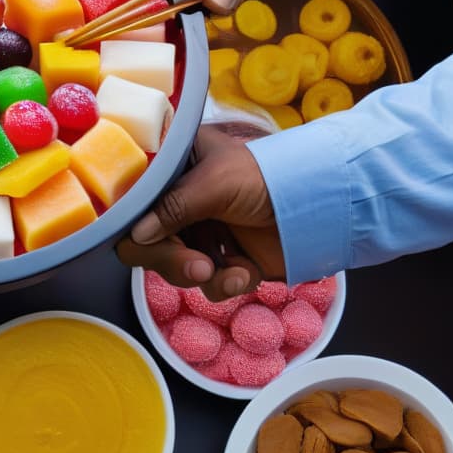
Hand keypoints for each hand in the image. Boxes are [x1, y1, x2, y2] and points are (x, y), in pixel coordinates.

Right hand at [116, 125, 284, 300]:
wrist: (323, 207)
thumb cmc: (268, 177)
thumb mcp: (215, 182)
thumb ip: (171, 207)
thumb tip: (135, 236)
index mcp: (172, 168)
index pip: (130, 197)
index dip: (129, 220)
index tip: (142, 235)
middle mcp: (179, 201)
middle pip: (144, 240)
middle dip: (169, 259)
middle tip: (196, 266)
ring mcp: (200, 232)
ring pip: (172, 267)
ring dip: (200, 276)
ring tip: (232, 271)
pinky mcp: (223, 260)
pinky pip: (206, 284)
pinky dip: (226, 283)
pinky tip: (246, 272)